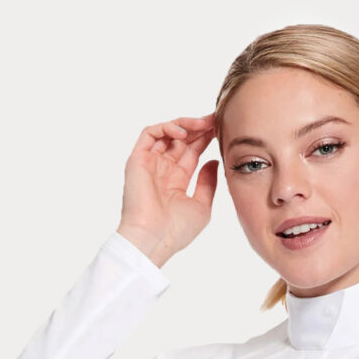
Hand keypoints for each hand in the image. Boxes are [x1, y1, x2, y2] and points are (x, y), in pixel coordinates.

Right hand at [117, 113, 218, 266]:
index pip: (192, 152)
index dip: (205, 139)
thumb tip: (213, 161)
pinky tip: (182, 132)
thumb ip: (208, 182)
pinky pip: (149, 134)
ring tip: (201, 124)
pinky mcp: (137, 160)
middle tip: (214, 119)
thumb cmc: (176, 230)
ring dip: (184, 124)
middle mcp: (163, 170)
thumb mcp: (202, 206)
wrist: (153, 239)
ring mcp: (150, 164)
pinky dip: (165, 127)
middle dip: (198, 128)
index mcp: (177, 181)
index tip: (221, 129)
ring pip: (166, 133)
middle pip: (181, 140)